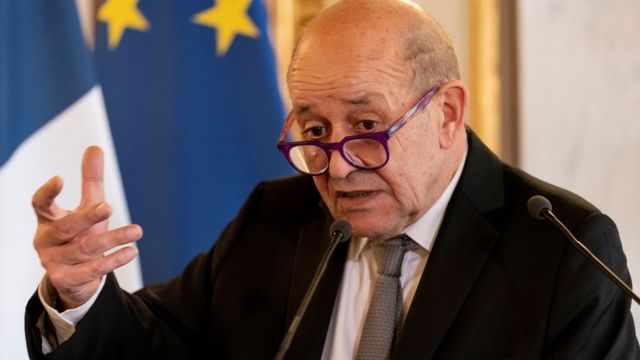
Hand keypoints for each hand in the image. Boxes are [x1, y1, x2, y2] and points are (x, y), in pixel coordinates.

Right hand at [32, 146, 142, 309]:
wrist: (74, 278)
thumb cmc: (80, 234)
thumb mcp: (86, 207)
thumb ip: (90, 180)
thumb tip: (95, 147)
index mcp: (48, 220)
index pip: (40, 205)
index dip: (47, 193)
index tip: (60, 178)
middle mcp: (47, 241)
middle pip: (66, 228)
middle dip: (87, 217)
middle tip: (109, 206)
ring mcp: (55, 262)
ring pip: (85, 249)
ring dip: (113, 239)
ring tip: (138, 231)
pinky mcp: (68, 280)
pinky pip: (93, 270)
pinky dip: (114, 260)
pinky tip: (132, 251)